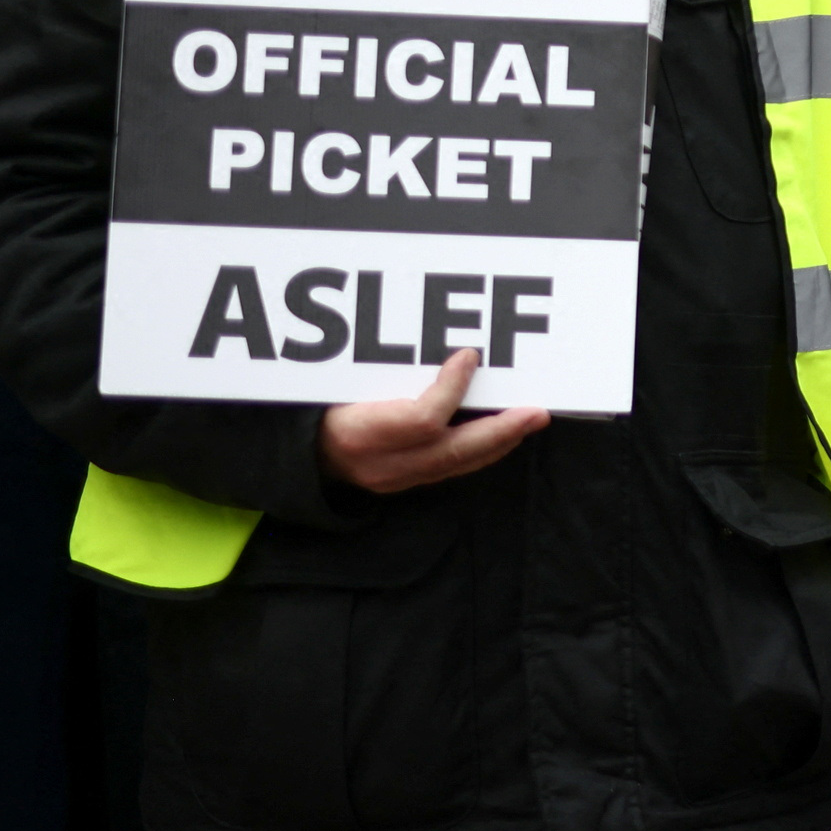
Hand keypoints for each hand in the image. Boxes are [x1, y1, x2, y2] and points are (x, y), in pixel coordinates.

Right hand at [318, 349, 548, 494]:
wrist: (294, 455)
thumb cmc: (316, 407)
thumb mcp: (338, 382)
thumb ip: (383, 367)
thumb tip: (442, 345)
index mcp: (358, 434)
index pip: (421, 420)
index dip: (451, 388)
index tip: (470, 356)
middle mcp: (379, 465)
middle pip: (452, 453)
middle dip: (500, 431)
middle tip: (536, 411)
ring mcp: (392, 481)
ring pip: (457, 466)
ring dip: (498, 441)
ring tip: (529, 420)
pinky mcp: (402, 485)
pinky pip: (450, 469)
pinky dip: (480, 449)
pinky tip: (501, 433)